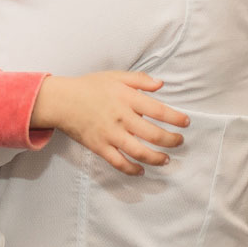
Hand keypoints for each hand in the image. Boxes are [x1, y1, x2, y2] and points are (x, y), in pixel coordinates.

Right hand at [31, 71, 187, 174]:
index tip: (186, 123)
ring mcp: (110, 134)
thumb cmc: (89, 86)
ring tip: (166, 159)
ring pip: (139, 152)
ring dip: (156, 158)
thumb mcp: (115, 76)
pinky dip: (132, 169)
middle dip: (171, 141)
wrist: (61, 101)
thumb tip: (161, 84)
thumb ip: (140, 80)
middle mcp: (121, 118)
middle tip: (179, 142)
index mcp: (126, 98)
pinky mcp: (99, 147)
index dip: (175, 118)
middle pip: (153, 134)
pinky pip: (118, 163)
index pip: (158, 110)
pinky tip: (141, 170)